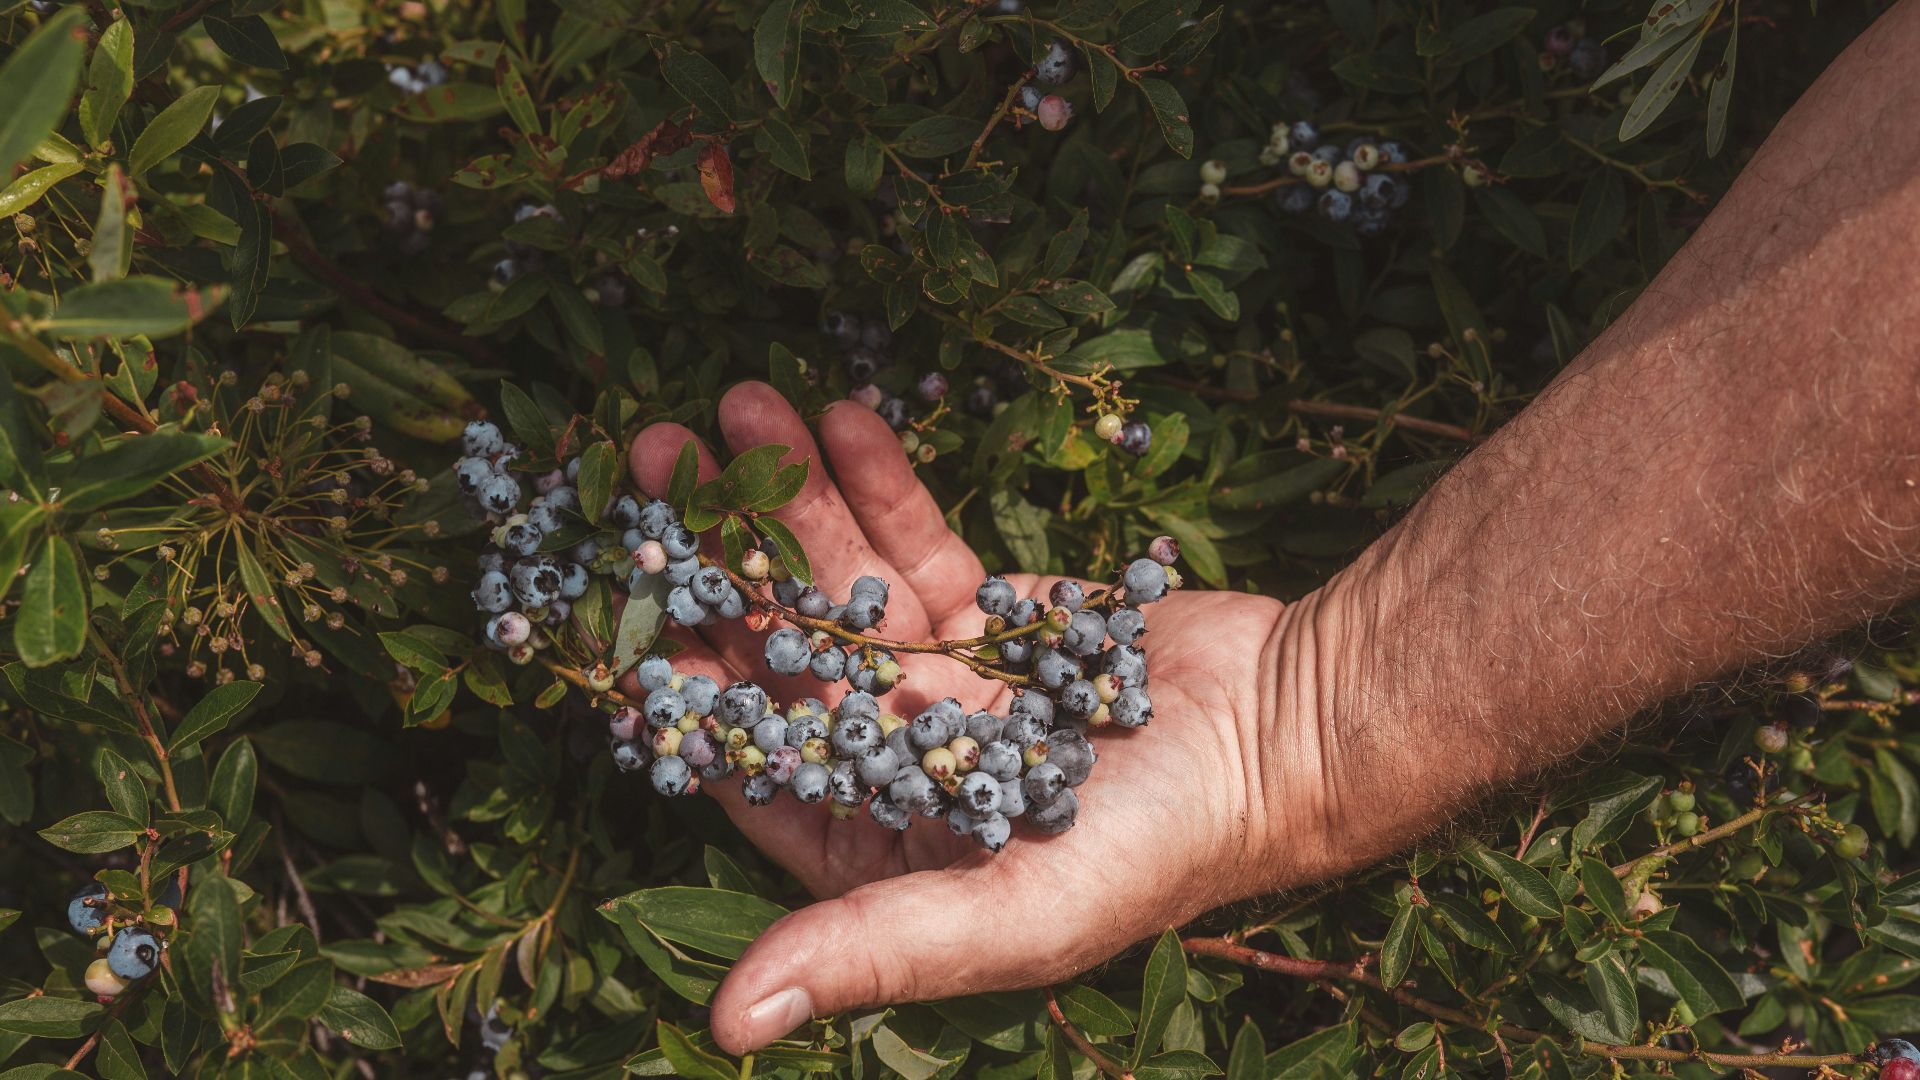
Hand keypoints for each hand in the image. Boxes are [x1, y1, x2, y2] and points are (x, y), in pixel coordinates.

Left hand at [622, 383, 1356, 1054]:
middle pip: (778, 650)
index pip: (750, 762)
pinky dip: (876, 482)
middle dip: (719, 555)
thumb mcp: (1012, 915)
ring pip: (836, 579)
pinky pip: (911, 540)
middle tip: (660, 459)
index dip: (686, 693)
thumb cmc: (1159, 847)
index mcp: (877, 845)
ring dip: (787, 494)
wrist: (1285, 730)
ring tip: (736, 404)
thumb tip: (726, 1026)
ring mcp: (938, 676)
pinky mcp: (990, 609)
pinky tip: (835, 412)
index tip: (626, 611)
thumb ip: (870, 952)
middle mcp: (891, 761)